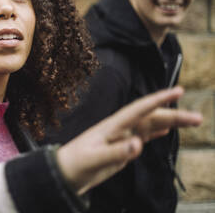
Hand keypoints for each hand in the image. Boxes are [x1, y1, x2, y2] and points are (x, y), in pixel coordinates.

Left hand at [56, 86, 201, 194]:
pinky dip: (156, 132)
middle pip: (151, 118)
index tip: (178, 90)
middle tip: (198, 118)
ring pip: (150, 126)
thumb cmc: (76, 164)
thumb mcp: (95, 160)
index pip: (139, 109)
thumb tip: (138, 144)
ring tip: (192, 121)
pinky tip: (165, 130)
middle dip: (174, 115)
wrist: (64, 173)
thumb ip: (116, 152)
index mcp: (113, 126)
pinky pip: (143, 136)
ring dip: (170, 123)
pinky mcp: (121, 148)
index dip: (159, 99)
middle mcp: (119, 128)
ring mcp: (121, 137)